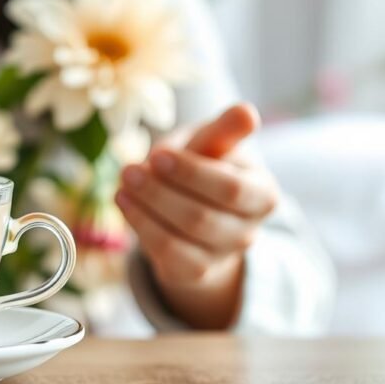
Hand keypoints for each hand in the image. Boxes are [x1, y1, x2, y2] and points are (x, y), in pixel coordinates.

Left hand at [115, 103, 279, 328]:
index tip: (158, 154)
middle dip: (160, 193)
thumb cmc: (204, 164)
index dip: (191, 174)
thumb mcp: (213, 143)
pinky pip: (166, 256)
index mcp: (262, 194)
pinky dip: (141, 228)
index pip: (230, 189)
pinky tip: (123, 201)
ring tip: (123, 183)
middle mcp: (248, 230)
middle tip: (129, 170)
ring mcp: (220, 256)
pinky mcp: (193, 272)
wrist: (195, 205)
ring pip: (180, 241)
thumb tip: (247, 111)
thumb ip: (226, 130)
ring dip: (146, 211)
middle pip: (202, 219)